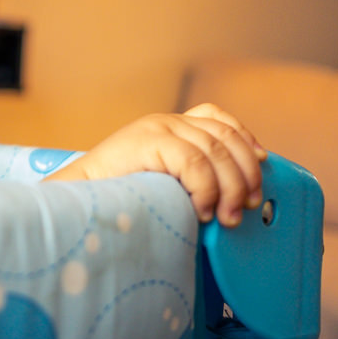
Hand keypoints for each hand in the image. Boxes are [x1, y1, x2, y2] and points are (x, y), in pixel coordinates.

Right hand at [45, 103, 267, 227]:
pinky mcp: (148, 139)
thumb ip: (191, 176)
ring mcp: (157, 127)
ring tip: (224, 218)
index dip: (246, 141)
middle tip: (245, 208)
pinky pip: (193, 162)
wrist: (77, 198)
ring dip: (228, 188)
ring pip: (215, 151)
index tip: (260, 167)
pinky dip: (205, 190)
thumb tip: (236, 193)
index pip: (220, 120)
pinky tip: (201, 210)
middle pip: (225, 137)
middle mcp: (166, 120)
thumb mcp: (163, 181)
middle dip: (244, 174)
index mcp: (170, 126)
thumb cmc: (118, 199)